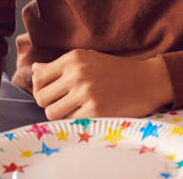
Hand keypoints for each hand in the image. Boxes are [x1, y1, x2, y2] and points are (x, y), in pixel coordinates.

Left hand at [31, 50, 172, 120]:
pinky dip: (75, 122)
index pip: (38, 78)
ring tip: (74, 110)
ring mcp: (86, 93)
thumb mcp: (89, 59)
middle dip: (49, 103)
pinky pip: (70, 123)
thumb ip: (60, 66)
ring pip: (52, 113)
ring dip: (60, 115)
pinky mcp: (95, 111)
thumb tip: (34, 70)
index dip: (40, 88)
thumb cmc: (117, 71)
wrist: (148, 81)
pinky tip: (87, 114)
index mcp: (74, 58)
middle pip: (42, 98)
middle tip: (63, 104)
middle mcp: (77, 74)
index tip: (51, 93)